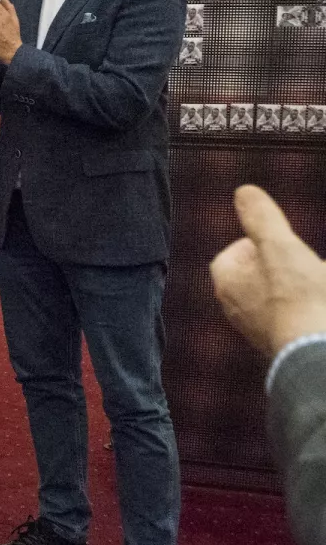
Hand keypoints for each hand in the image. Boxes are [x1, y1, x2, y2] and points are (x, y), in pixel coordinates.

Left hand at [210, 184, 325, 356]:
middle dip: (284, 265)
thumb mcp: (279, 245)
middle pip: (258, 276)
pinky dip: (309, 307)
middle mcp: (236, 310)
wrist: (318, 352)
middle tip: (304, 264)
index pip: (231, 254)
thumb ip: (261, 218)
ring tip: (318, 283)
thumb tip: (244, 192)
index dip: (257, 243)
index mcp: (227, 284)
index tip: (280, 242)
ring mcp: (261, 330)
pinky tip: (320, 305)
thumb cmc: (297, 297)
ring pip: (279, 297)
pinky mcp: (284, 344)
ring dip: (300, 286)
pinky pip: (295, 316)